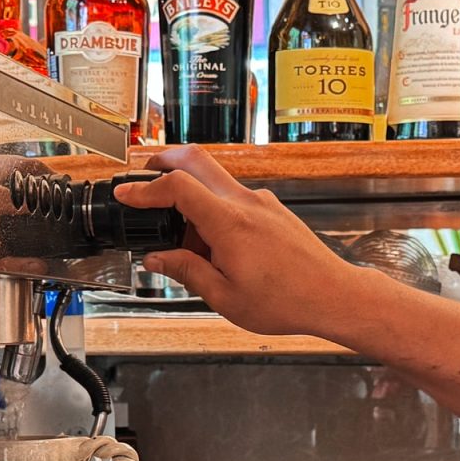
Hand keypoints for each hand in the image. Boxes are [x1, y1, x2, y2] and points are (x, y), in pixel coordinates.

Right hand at [113, 145, 361, 336]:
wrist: (333, 296)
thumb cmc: (287, 301)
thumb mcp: (224, 297)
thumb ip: (186, 271)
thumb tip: (157, 259)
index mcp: (230, 223)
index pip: (178, 187)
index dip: (145, 188)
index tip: (126, 194)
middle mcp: (245, 203)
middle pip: (196, 160)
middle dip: (163, 162)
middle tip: (143, 180)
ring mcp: (261, 202)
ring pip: (214, 179)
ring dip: (189, 196)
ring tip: (184, 242)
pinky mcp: (270, 210)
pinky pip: (231, 197)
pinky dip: (211, 210)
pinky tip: (211, 246)